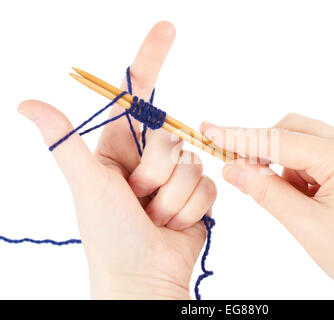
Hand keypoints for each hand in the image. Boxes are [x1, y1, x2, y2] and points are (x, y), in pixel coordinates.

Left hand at [18, 21, 216, 298]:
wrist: (143, 277)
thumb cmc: (110, 234)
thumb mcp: (87, 185)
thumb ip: (66, 142)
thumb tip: (27, 104)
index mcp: (119, 148)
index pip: (137, 96)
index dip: (150, 60)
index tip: (166, 29)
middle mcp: (148, 158)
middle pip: (171, 139)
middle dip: (156, 175)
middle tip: (139, 200)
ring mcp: (175, 176)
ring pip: (192, 165)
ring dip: (173, 199)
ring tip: (155, 217)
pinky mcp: (197, 193)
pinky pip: (208, 185)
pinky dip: (191, 209)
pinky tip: (176, 223)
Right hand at [201, 114, 333, 298]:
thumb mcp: (305, 225)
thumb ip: (265, 191)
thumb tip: (232, 169)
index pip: (277, 139)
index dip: (238, 136)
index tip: (208, 130)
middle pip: (292, 131)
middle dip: (264, 150)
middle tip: (243, 175)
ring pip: (304, 145)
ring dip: (285, 167)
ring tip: (294, 205)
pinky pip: (319, 158)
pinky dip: (302, 175)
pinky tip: (308, 202)